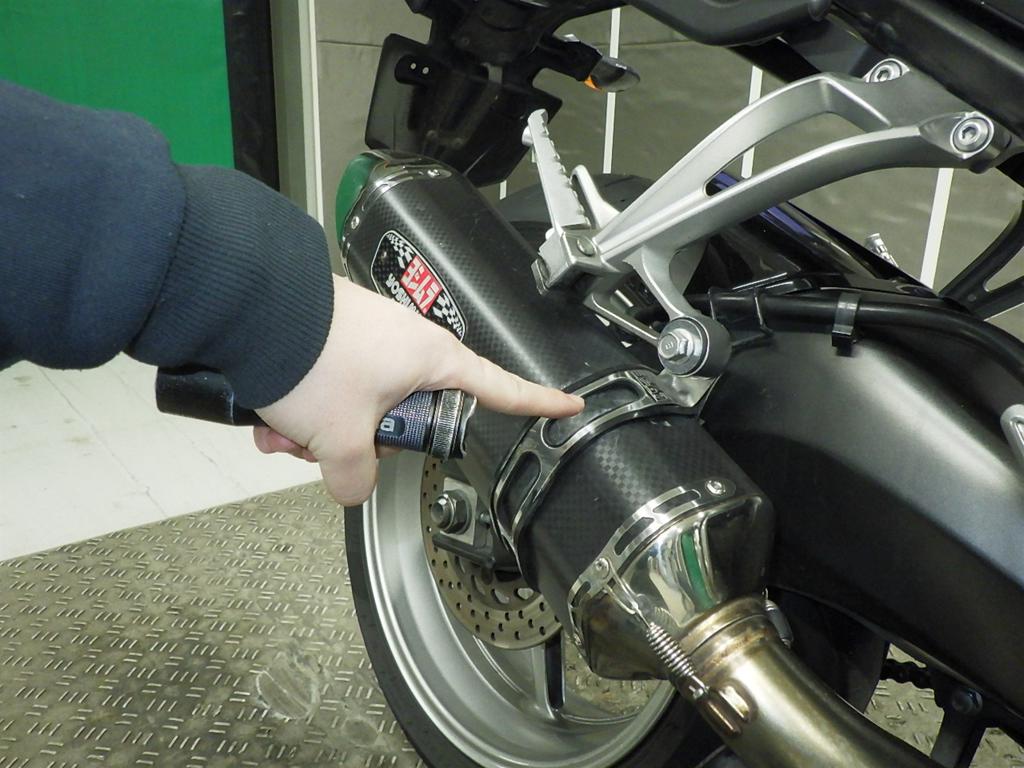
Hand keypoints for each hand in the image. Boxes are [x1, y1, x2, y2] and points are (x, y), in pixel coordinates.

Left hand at [253, 274, 583, 504]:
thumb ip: (355, 478)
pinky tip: (273, 420)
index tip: (571, 405)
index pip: (501, 388)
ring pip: (363, 408)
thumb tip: (353, 486)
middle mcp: (408, 346)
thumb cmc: (314, 361)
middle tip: (328, 449)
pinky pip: (334, 390)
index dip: (537, 402)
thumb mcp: (340, 438)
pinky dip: (303, 413)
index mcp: (432, 360)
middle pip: (411, 417)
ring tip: (285, 434)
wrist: (251, 307)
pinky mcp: (336, 337)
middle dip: (363, 444)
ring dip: (321, 434)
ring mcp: (371, 339)